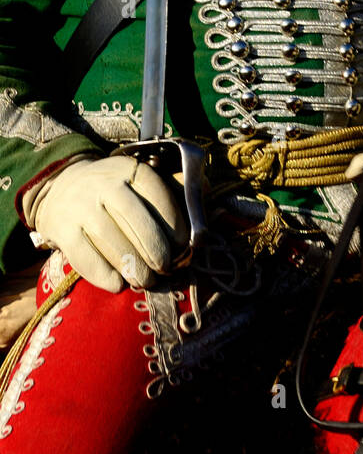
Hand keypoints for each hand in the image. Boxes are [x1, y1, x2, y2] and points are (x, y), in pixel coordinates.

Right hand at [28, 156, 188, 291]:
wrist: (62, 189)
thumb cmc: (114, 193)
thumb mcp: (140, 183)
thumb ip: (173, 191)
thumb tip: (210, 197)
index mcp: (130, 170)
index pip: (158, 195)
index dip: (174, 224)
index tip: (183, 245)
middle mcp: (103, 184)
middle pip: (137, 222)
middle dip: (157, 252)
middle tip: (165, 269)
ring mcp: (80, 207)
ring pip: (113, 243)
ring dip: (134, 269)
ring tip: (145, 280)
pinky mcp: (61, 230)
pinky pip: (87, 259)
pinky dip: (105, 276)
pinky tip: (118, 284)